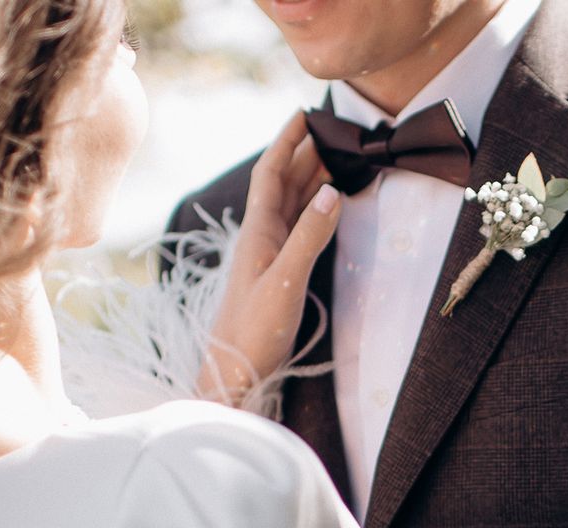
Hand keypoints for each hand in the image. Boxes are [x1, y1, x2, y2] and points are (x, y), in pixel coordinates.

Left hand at [201, 111, 342, 403]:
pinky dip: (314, 210)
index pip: (272, 174)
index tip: (305, 114)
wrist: (234, 373)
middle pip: (283, 184)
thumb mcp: (286, 282)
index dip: (287, 142)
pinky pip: (297, 229)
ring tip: (334, 158)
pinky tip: (324, 209)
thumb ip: (309, 237)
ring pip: (291, 205)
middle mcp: (261, 238)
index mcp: (259, 232)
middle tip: (332, 130)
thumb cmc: (254, 332)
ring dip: (310, 179)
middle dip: (304, 154)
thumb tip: (331, 192)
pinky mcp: (276, 275)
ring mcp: (267, 256)